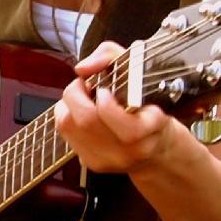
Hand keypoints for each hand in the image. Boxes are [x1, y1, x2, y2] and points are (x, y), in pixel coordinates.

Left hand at [52, 41, 177, 174]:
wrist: (154, 149)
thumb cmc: (147, 104)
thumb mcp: (140, 72)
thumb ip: (111, 56)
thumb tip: (83, 67)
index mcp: (152, 128)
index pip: (129, 129)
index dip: (108, 106)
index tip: (104, 90)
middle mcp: (132, 149)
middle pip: (88, 121)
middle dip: (76, 94)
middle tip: (83, 85)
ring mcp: (111, 160)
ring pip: (69, 127)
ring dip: (67, 104)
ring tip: (80, 96)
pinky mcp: (93, 164)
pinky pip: (66, 135)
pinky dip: (67, 117)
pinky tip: (78, 112)